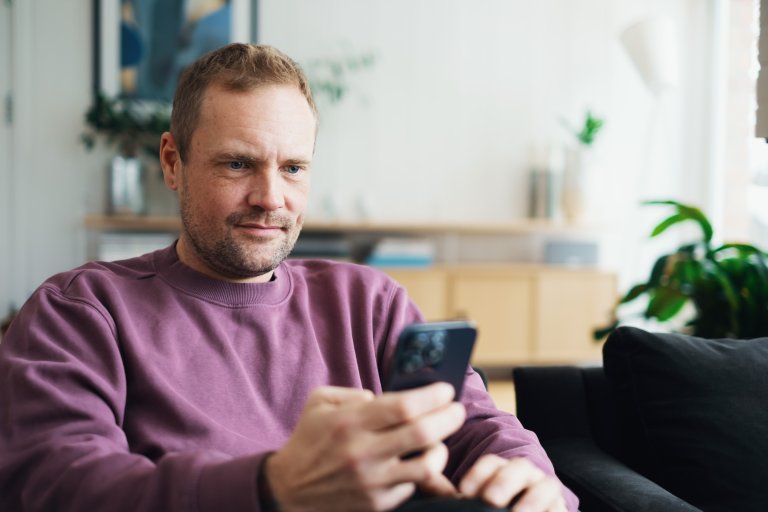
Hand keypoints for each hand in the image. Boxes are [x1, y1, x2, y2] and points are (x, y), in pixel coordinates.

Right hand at [265, 383, 465, 511]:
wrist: (287, 490)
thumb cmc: (308, 439)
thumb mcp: (320, 402)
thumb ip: (353, 392)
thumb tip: (383, 396)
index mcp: (350, 422)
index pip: (404, 406)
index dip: (432, 396)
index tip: (446, 389)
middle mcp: (362, 452)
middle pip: (423, 433)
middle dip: (450, 418)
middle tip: (457, 410)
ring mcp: (371, 482)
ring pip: (426, 466)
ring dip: (441, 450)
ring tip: (439, 440)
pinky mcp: (376, 504)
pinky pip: (412, 486)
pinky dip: (421, 473)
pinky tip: (419, 462)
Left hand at [459, 455, 567, 510]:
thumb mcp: (470, 502)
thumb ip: (449, 493)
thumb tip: (435, 482)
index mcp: (502, 472)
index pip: (492, 463)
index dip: (478, 474)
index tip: (464, 492)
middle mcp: (527, 478)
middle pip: (520, 468)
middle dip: (505, 481)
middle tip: (490, 499)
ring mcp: (547, 494)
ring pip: (548, 485)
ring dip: (534, 499)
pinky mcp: (560, 510)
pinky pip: (560, 509)